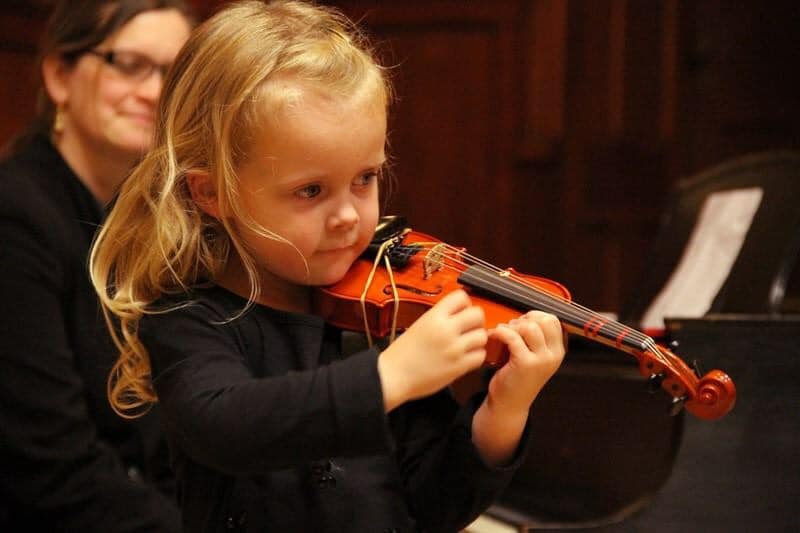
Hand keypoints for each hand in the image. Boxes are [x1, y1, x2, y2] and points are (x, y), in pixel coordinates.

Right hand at [378, 290, 486, 410]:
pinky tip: (466, 358)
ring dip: (477, 340)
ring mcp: (454, 348)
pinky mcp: (458, 366)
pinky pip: (480, 356)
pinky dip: (476, 356)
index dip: (465, 304)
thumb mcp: (419, 325)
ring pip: (482, 336)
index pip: (461, 297)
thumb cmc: (402, 353)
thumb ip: (439, 319)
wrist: (393, 375)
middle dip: (476, 321)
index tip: (462, 312)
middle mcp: (446, 329)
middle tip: (469, 329)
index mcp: (434, 317)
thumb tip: (458, 315)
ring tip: (467, 345)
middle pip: (477, 314)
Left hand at [485, 311, 564, 415]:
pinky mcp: (525, 364)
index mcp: (557, 351)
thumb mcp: (534, 357)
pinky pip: (512, 336)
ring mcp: (541, 360)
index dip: (535, 316)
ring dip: (512, 326)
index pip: (553, 320)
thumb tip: (525, 315)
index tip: (521, 323)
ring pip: (529, 327)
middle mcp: (553, 355)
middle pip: (543, 320)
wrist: (509, 404)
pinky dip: (499, 332)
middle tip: (511, 329)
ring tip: (503, 334)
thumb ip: (535, 338)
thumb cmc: (517, 377)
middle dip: (524, 319)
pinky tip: (493, 335)